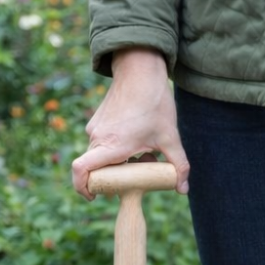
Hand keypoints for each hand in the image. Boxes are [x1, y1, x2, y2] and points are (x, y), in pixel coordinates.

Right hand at [71, 48, 189, 199]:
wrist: (140, 69)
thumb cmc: (154, 103)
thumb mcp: (170, 137)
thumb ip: (178, 165)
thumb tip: (183, 188)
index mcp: (112, 145)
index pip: (81, 170)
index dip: (82, 187)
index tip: (94, 195)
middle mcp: (98, 137)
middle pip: (94, 168)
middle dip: (112, 178)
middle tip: (133, 179)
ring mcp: (95, 127)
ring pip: (100, 155)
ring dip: (117, 163)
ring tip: (143, 154)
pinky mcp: (97, 120)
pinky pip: (101, 143)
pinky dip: (115, 150)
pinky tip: (137, 141)